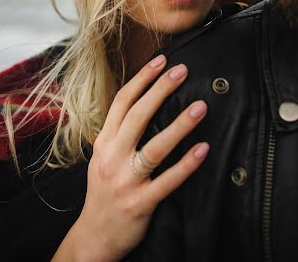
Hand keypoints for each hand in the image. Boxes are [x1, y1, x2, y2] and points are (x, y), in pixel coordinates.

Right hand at [51, 54, 208, 261]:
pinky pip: (167, 181)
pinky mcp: (140, 202)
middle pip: (138, 116)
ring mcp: (126, 180)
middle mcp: (113, 157)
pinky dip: (186, 165)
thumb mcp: (103, 156)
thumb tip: (145, 102)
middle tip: (182, 70)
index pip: (122, 102)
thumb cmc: (104, 190)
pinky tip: (203, 149)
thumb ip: (119, 131)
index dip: (142, 79)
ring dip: (179, 125)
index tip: (161, 61)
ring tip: (200, 107)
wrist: (94, 236)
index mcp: (104, 141)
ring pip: (154, 147)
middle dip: (160, 89)